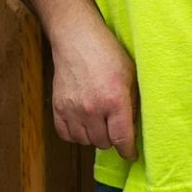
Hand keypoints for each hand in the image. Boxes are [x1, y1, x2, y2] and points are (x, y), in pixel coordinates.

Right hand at [49, 17, 137, 159]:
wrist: (77, 38)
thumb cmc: (107, 53)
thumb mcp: (130, 75)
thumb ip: (134, 103)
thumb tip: (133, 128)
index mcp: (114, 100)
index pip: (122, 139)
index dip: (128, 151)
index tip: (131, 154)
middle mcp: (92, 108)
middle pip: (104, 143)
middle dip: (112, 138)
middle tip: (114, 125)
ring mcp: (73, 109)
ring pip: (85, 141)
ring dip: (94, 136)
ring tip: (99, 122)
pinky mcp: (58, 106)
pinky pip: (66, 134)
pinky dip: (75, 133)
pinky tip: (83, 122)